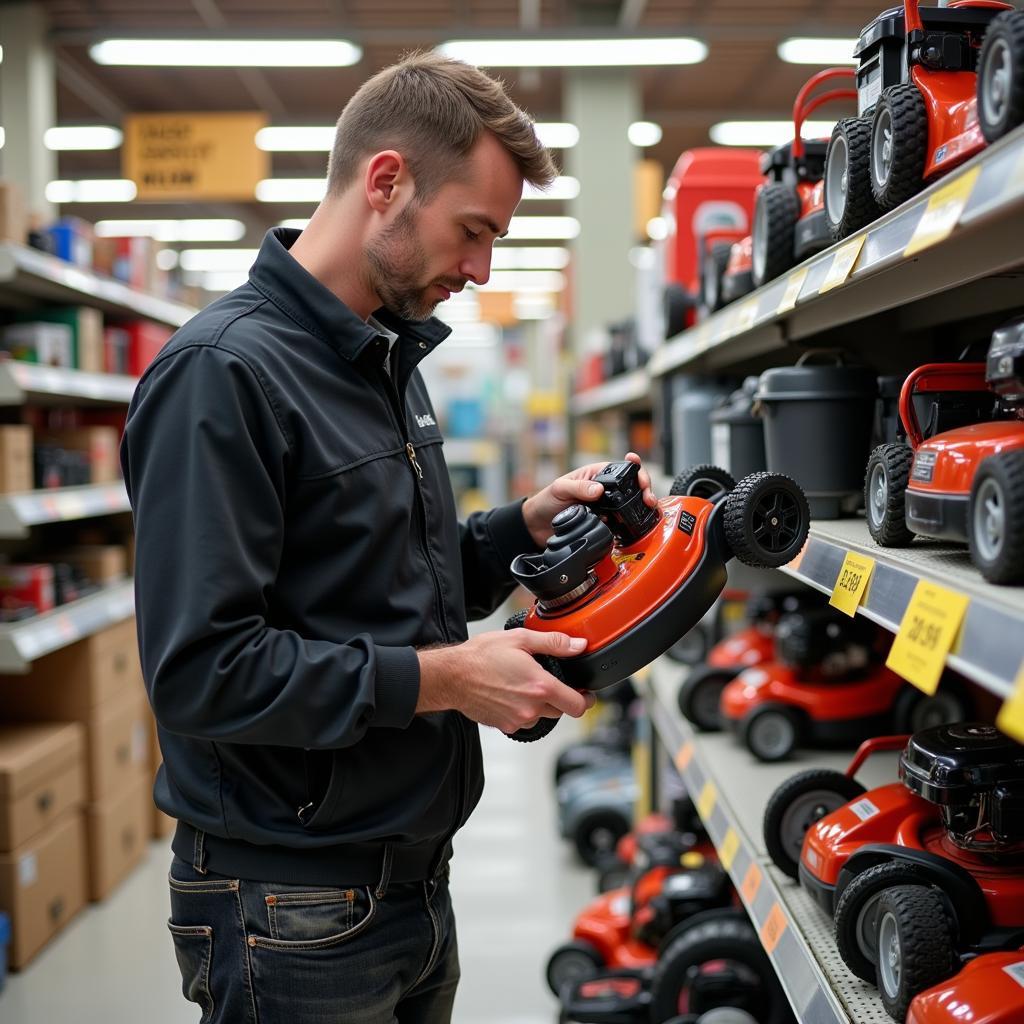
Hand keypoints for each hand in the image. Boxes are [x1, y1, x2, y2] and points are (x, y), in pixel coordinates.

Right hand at [416, 628, 596, 733]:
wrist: (452, 676)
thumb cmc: (481, 656)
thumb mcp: (521, 639)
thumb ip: (554, 643)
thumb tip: (578, 645)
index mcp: (541, 686)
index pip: (578, 705)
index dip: (586, 699)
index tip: (584, 692)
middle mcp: (532, 708)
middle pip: (562, 711)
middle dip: (561, 697)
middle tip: (550, 681)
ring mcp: (518, 720)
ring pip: (542, 716)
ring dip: (540, 704)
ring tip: (525, 684)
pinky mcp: (505, 726)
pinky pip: (524, 721)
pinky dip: (523, 710)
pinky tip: (511, 693)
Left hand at [521, 451, 658, 548]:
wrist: (537, 525)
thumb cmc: (547, 500)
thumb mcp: (560, 488)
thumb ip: (579, 487)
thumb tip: (598, 489)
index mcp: (596, 475)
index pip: (621, 468)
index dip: (635, 468)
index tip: (640, 473)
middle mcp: (604, 490)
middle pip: (631, 487)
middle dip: (644, 490)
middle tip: (648, 499)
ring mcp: (605, 508)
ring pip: (629, 506)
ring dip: (639, 508)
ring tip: (645, 511)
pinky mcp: (604, 524)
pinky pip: (619, 525)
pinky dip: (626, 525)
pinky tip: (628, 527)